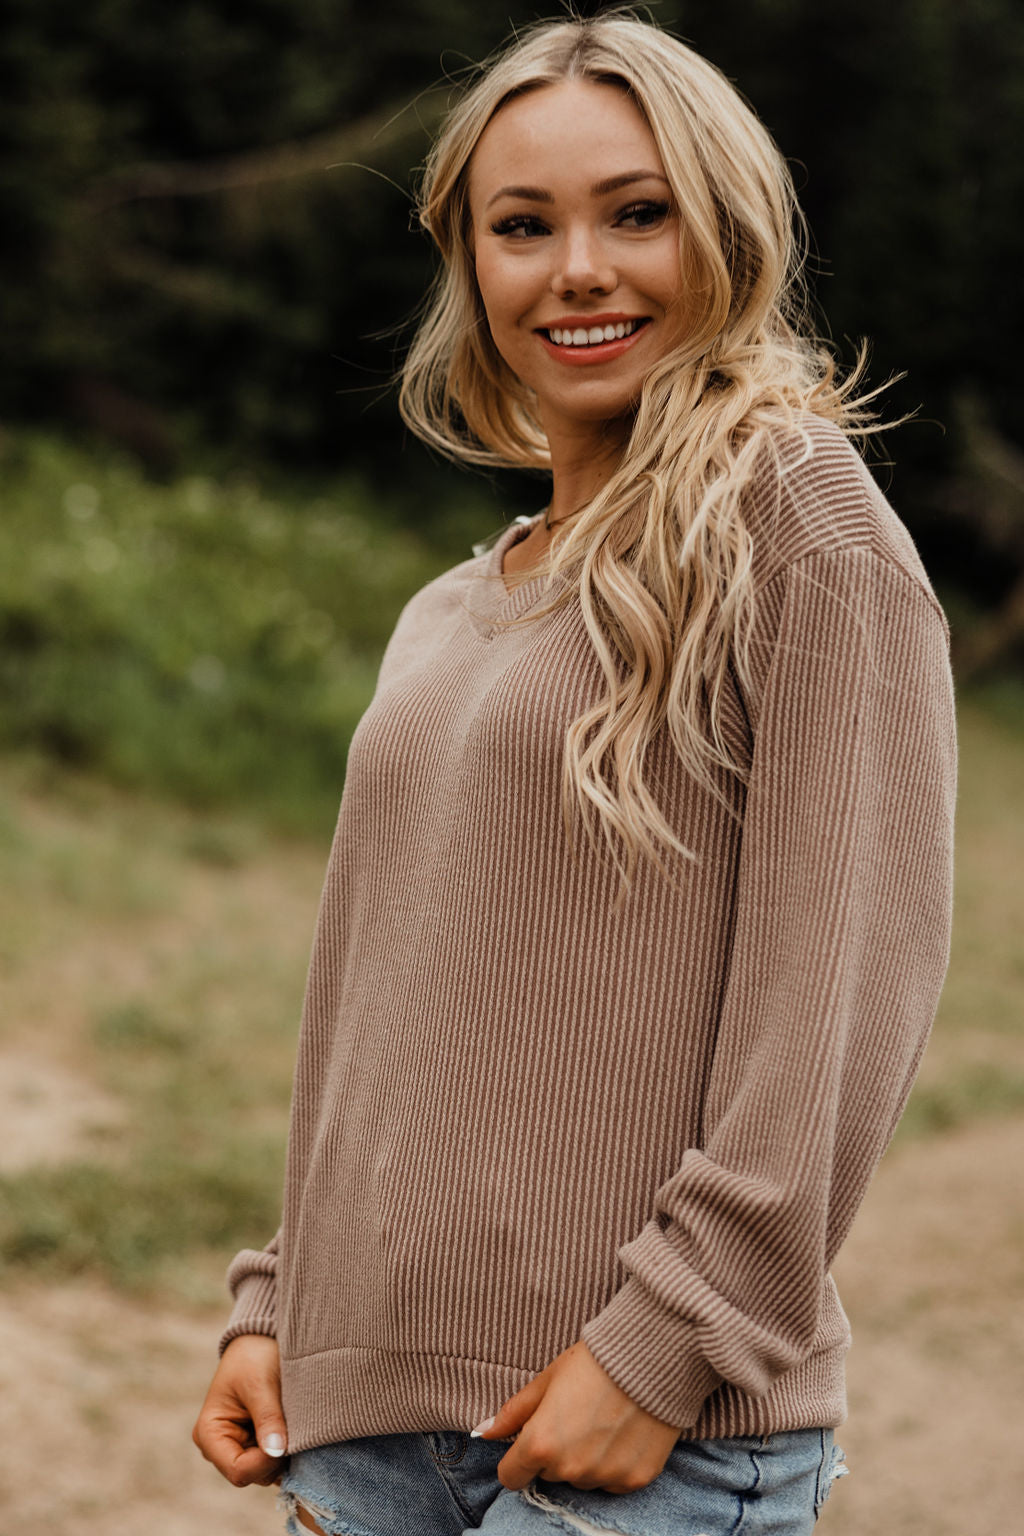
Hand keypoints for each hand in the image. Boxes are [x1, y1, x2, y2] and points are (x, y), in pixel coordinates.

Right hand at [192, 1334, 287, 1487]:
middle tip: (293, 1425)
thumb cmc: (254, 1357)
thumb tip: (276, 1452)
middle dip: (277, 1457)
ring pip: (267, 1471)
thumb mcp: (260, 1383)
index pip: (238, 1471)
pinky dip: (288, 1450)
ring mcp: (239, 1448)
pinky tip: (294, 1428)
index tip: (285, 1438)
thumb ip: (268, 1418)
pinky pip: (275, 1462)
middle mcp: (220, 1448)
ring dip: (284, 1453)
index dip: (265, 1461)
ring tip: (292, 1421)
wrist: (261, 1340)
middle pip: (254, 1475)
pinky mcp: (256, 1445)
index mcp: (209, 1434)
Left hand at [474, 1340, 679, 1494]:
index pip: (511, 1477)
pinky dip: (613, 1464)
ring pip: (581, 1478)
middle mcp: (571, 1468)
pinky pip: (611, 1482)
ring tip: (601, 1420)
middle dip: (554, 1453)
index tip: (529, 1443)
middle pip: (549, 1474)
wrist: (650, 1357)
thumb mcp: (547, 1380)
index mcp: (541, 1444)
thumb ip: (513, 1412)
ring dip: (584, 1459)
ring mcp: (604, 1477)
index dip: (516, 1460)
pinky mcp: (634, 1479)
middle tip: (574, 1417)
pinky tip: (621, 1432)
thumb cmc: (593, 1362)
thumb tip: (484, 1432)